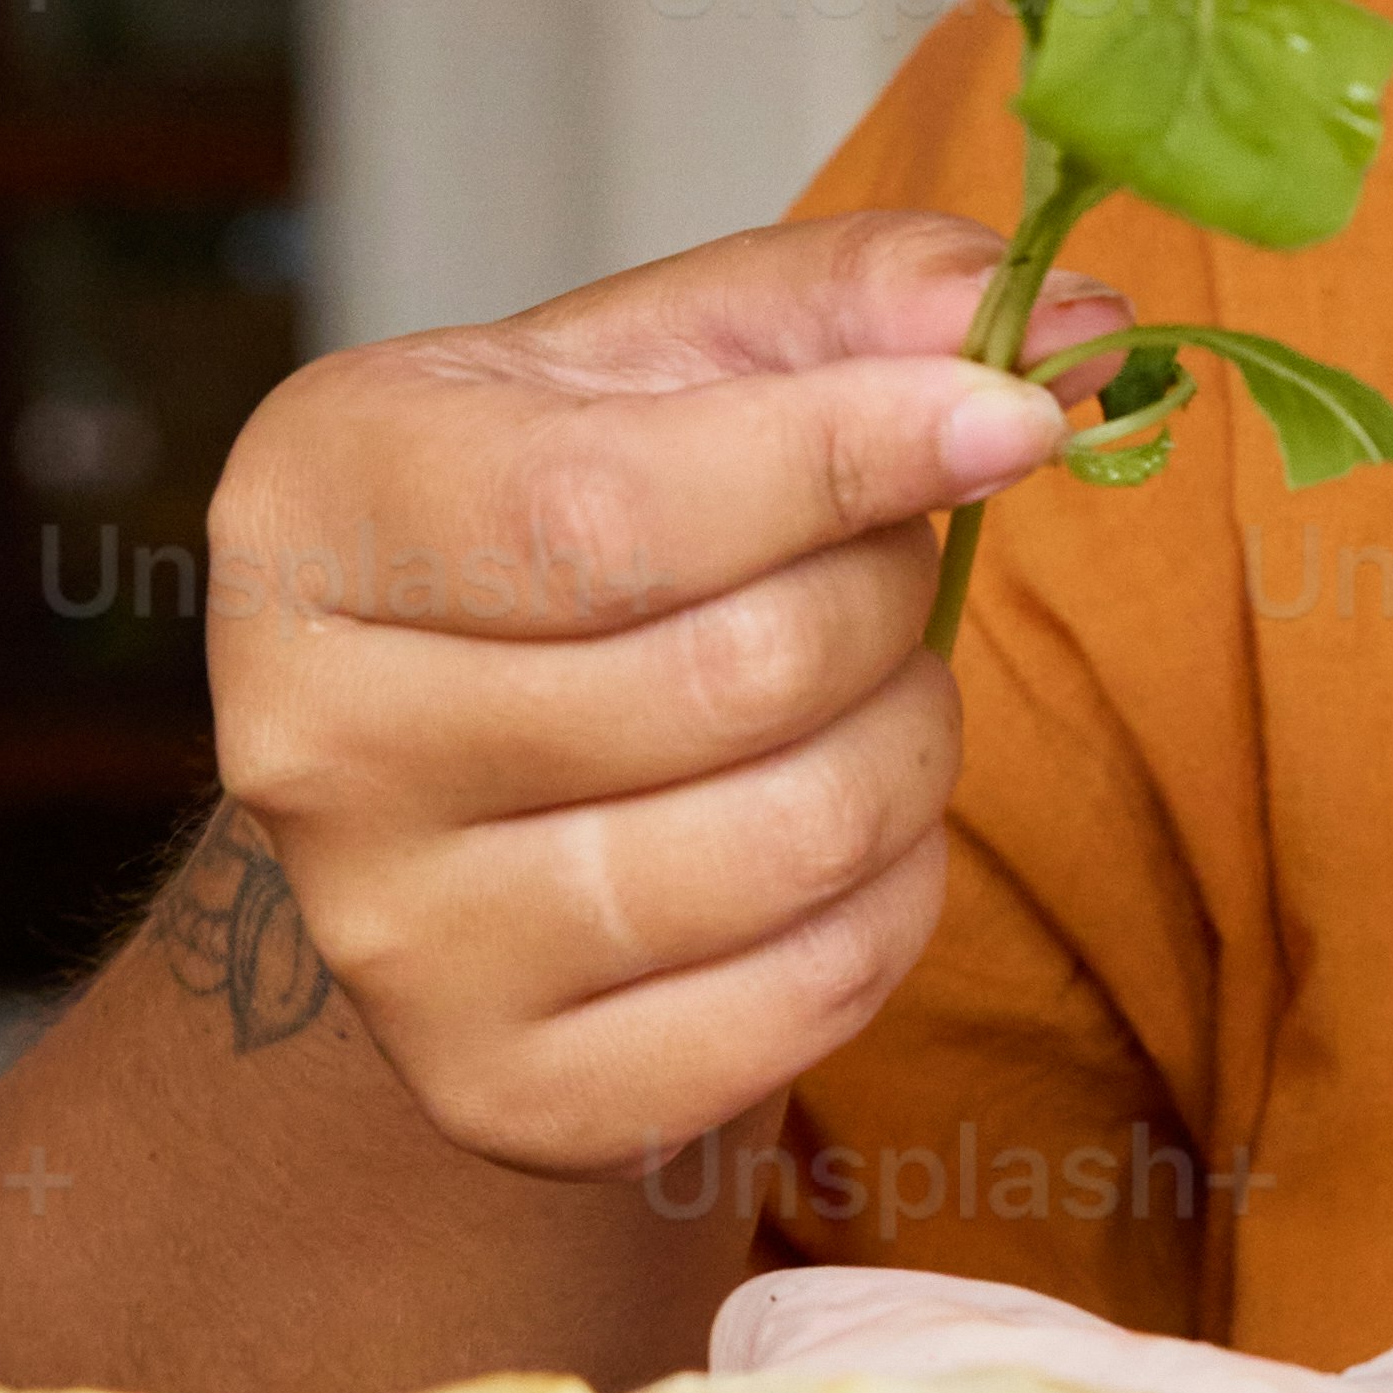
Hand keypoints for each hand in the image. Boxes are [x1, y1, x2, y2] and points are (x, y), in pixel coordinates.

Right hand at [201, 216, 1121, 1184]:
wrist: (467, 757)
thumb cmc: (586, 514)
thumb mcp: (688, 354)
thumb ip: (872, 299)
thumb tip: (1083, 323)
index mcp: (321, 506)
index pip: (612, 509)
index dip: (849, 458)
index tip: (1012, 417)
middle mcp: (310, 739)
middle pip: (731, 676)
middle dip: (889, 602)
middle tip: (885, 570)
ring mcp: (393, 942)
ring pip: (789, 840)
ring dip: (909, 747)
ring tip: (868, 695)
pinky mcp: (502, 1093)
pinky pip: (805, 1001)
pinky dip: (893, 903)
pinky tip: (845, 834)